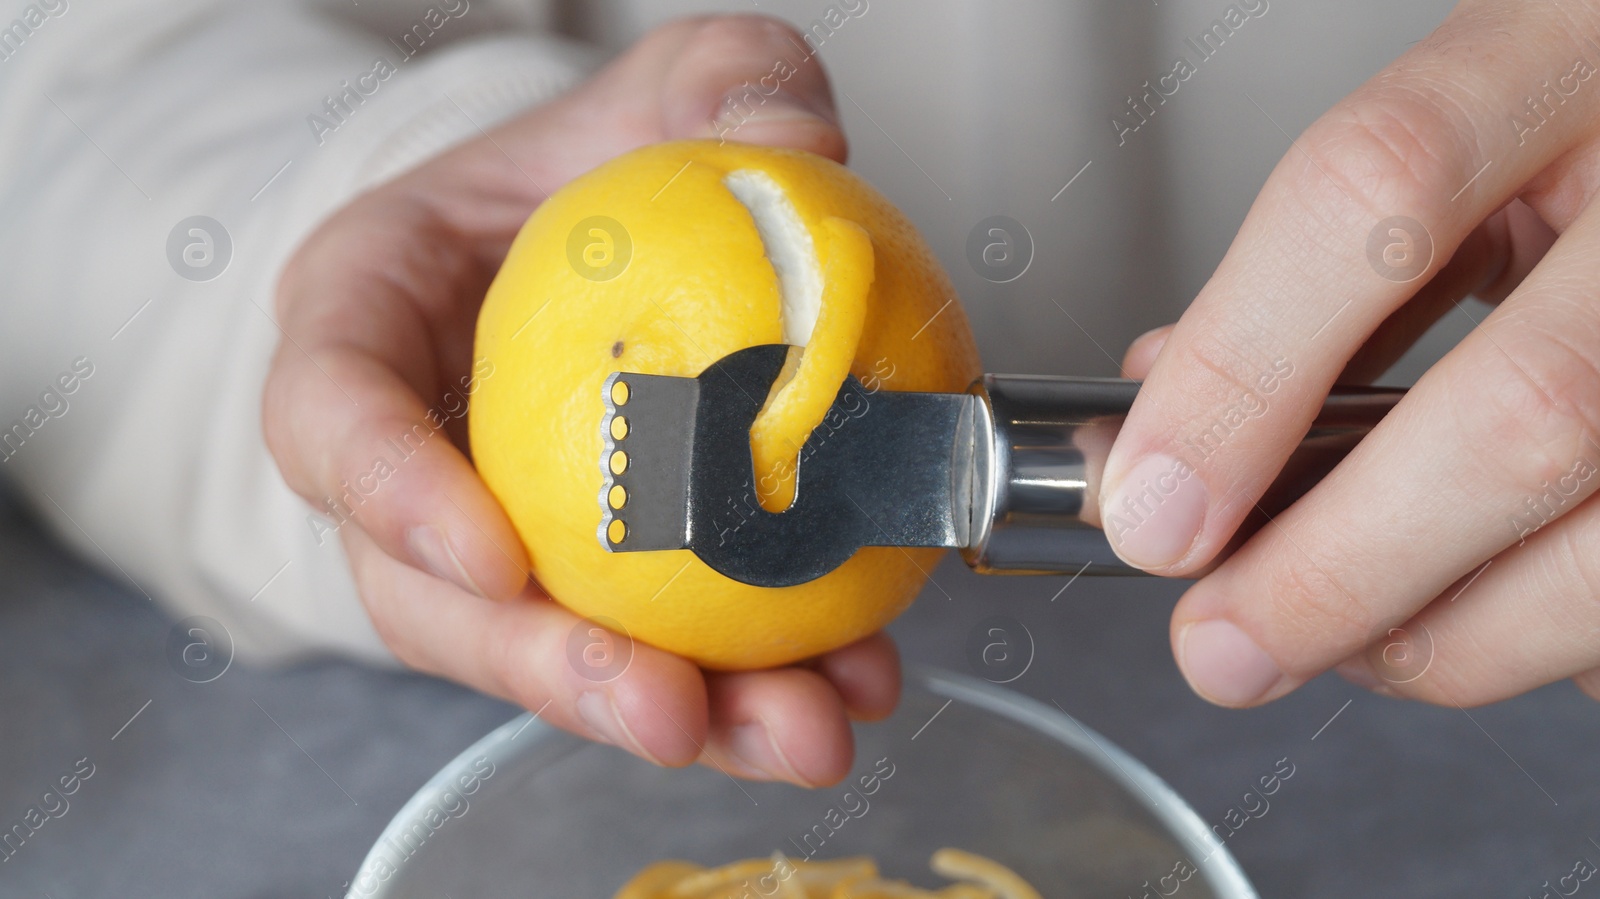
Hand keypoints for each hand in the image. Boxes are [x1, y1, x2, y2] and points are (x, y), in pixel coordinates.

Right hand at [263, 15, 894, 785]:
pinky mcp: (588, 584)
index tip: (493, 559)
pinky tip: (849, 682)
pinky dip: (747, 680)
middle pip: (433, 599)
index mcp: (365, 321)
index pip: (329, 415)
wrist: (623, 238)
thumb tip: (804, 153)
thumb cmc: (603, 161)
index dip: (391, 496)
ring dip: (675, 709)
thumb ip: (723, 85)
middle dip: (549, 670)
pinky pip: (651, 647)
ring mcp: (491, 535)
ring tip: (800, 728)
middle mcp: (406, 458)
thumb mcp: (665, 85)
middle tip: (674, 709)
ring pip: (549, 654)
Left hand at [1100, 0, 1599, 708]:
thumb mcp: (1463, 124)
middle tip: (1225, 643)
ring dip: (1451, 634)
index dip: (1241, 374)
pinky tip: (1502, 601)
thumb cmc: (1594, 106)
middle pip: (1520, 414)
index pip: (1371, 196)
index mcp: (1564, 46)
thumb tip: (1168, 428)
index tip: (1151, 509)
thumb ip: (1322, 263)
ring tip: (1349, 638)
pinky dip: (1565, 633)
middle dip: (1338, 572)